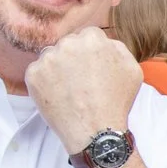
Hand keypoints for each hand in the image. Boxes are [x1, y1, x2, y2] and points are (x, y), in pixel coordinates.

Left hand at [25, 26, 142, 153]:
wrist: (95, 131)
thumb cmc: (116, 102)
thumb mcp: (132, 70)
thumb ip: (118, 48)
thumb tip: (105, 43)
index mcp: (92, 39)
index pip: (88, 36)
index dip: (91, 53)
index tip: (91, 67)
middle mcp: (68, 44)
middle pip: (68, 44)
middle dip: (73, 58)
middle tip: (80, 81)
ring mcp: (48, 59)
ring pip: (51, 57)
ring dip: (57, 68)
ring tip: (69, 90)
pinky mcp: (33, 75)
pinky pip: (37, 72)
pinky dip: (45, 82)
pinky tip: (58, 95)